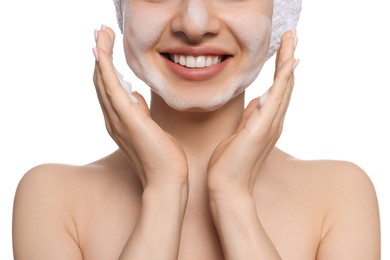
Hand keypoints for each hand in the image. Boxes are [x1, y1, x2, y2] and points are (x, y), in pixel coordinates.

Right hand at [92, 25, 187, 188]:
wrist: (166, 179)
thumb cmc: (162, 156)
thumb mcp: (150, 128)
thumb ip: (139, 112)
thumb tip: (136, 97)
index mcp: (120, 120)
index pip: (108, 88)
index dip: (105, 66)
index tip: (105, 46)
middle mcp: (113, 119)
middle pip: (101, 80)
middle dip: (100, 54)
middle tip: (99, 32)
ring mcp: (118, 119)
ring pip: (104, 80)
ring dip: (101, 55)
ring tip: (100, 33)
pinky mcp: (128, 119)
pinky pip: (112, 88)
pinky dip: (106, 68)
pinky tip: (102, 51)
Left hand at [207, 30, 297, 198]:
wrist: (227, 186)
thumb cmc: (230, 163)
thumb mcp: (240, 134)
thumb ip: (250, 118)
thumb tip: (256, 103)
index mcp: (266, 122)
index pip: (277, 90)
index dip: (282, 69)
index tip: (285, 51)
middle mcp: (273, 122)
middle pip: (285, 84)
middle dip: (288, 58)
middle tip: (292, 36)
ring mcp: (270, 125)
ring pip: (283, 87)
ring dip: (287, 62)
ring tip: (291, 40)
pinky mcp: (261, 129)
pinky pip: (275, 99)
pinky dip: (283, 81)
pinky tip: (288, 64)